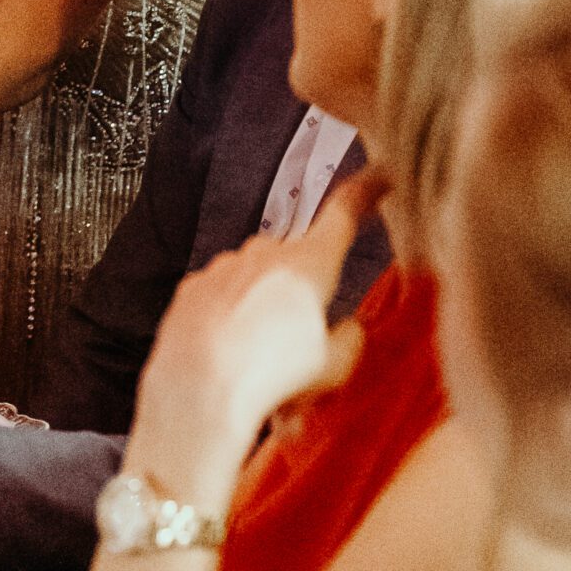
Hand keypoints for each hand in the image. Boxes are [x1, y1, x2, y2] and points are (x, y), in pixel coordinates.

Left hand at [139, 168, 386, 454]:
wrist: (199, 394)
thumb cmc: (270, 379)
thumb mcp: (335, 368)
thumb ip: (349, 340)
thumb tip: (346, 330)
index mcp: (310, 264)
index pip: (344, 215)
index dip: (364, 193)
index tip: (377, 176)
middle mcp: (266, 254)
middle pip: (296, 265)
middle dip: (300, 299)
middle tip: (300, 349)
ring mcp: (225, 267)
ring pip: (256, 283)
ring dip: (263, 316)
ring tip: (262, 368)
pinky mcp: (192, 287)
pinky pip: (220, 296)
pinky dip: (228, 321)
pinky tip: (228, 357)